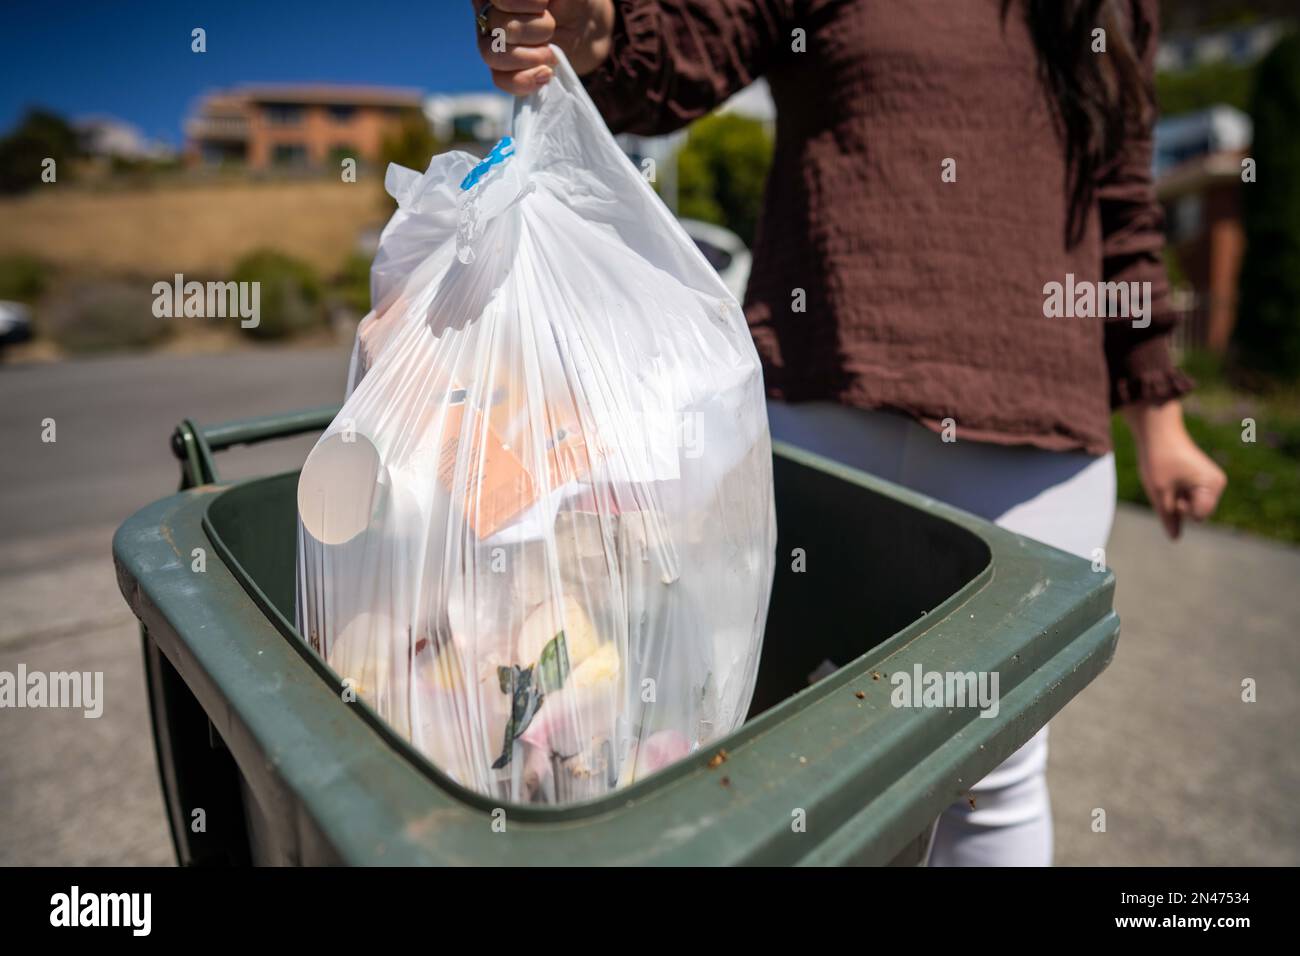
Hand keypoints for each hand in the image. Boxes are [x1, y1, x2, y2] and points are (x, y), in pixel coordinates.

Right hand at [472, 0, 615, 94]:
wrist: (583, 28)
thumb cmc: (571, 1)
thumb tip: (539, 2)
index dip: (520, 3)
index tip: (544, 5)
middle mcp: (487, 12)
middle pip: (497, 25)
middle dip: (536, 30)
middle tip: (552, 28)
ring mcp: (491, 43)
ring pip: (493, 55)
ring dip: (531, 56)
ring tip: (551, 53)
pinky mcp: (502, 70)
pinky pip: (501, 80)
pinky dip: (527, 79)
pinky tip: (546, 73)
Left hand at [1123, 400, 1226, 539]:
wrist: (1158, 431)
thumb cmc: (1158, 460)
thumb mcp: (1159, 493)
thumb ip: (1168, 518)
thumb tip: (1175, 538)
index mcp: (1212, 485)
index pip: (1198, 516)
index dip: (1180, 509)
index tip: (1172, 490)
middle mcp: (1217, 483)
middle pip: (1197, 512)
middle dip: (1180, 504)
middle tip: (1168, 482)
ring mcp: (1212, 480)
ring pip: (1193, 505)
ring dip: (1178, 498)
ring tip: (1169, 478)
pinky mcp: (1203, 477)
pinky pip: (1191, 496)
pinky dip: (1178, 491)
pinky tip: (1171, 477)